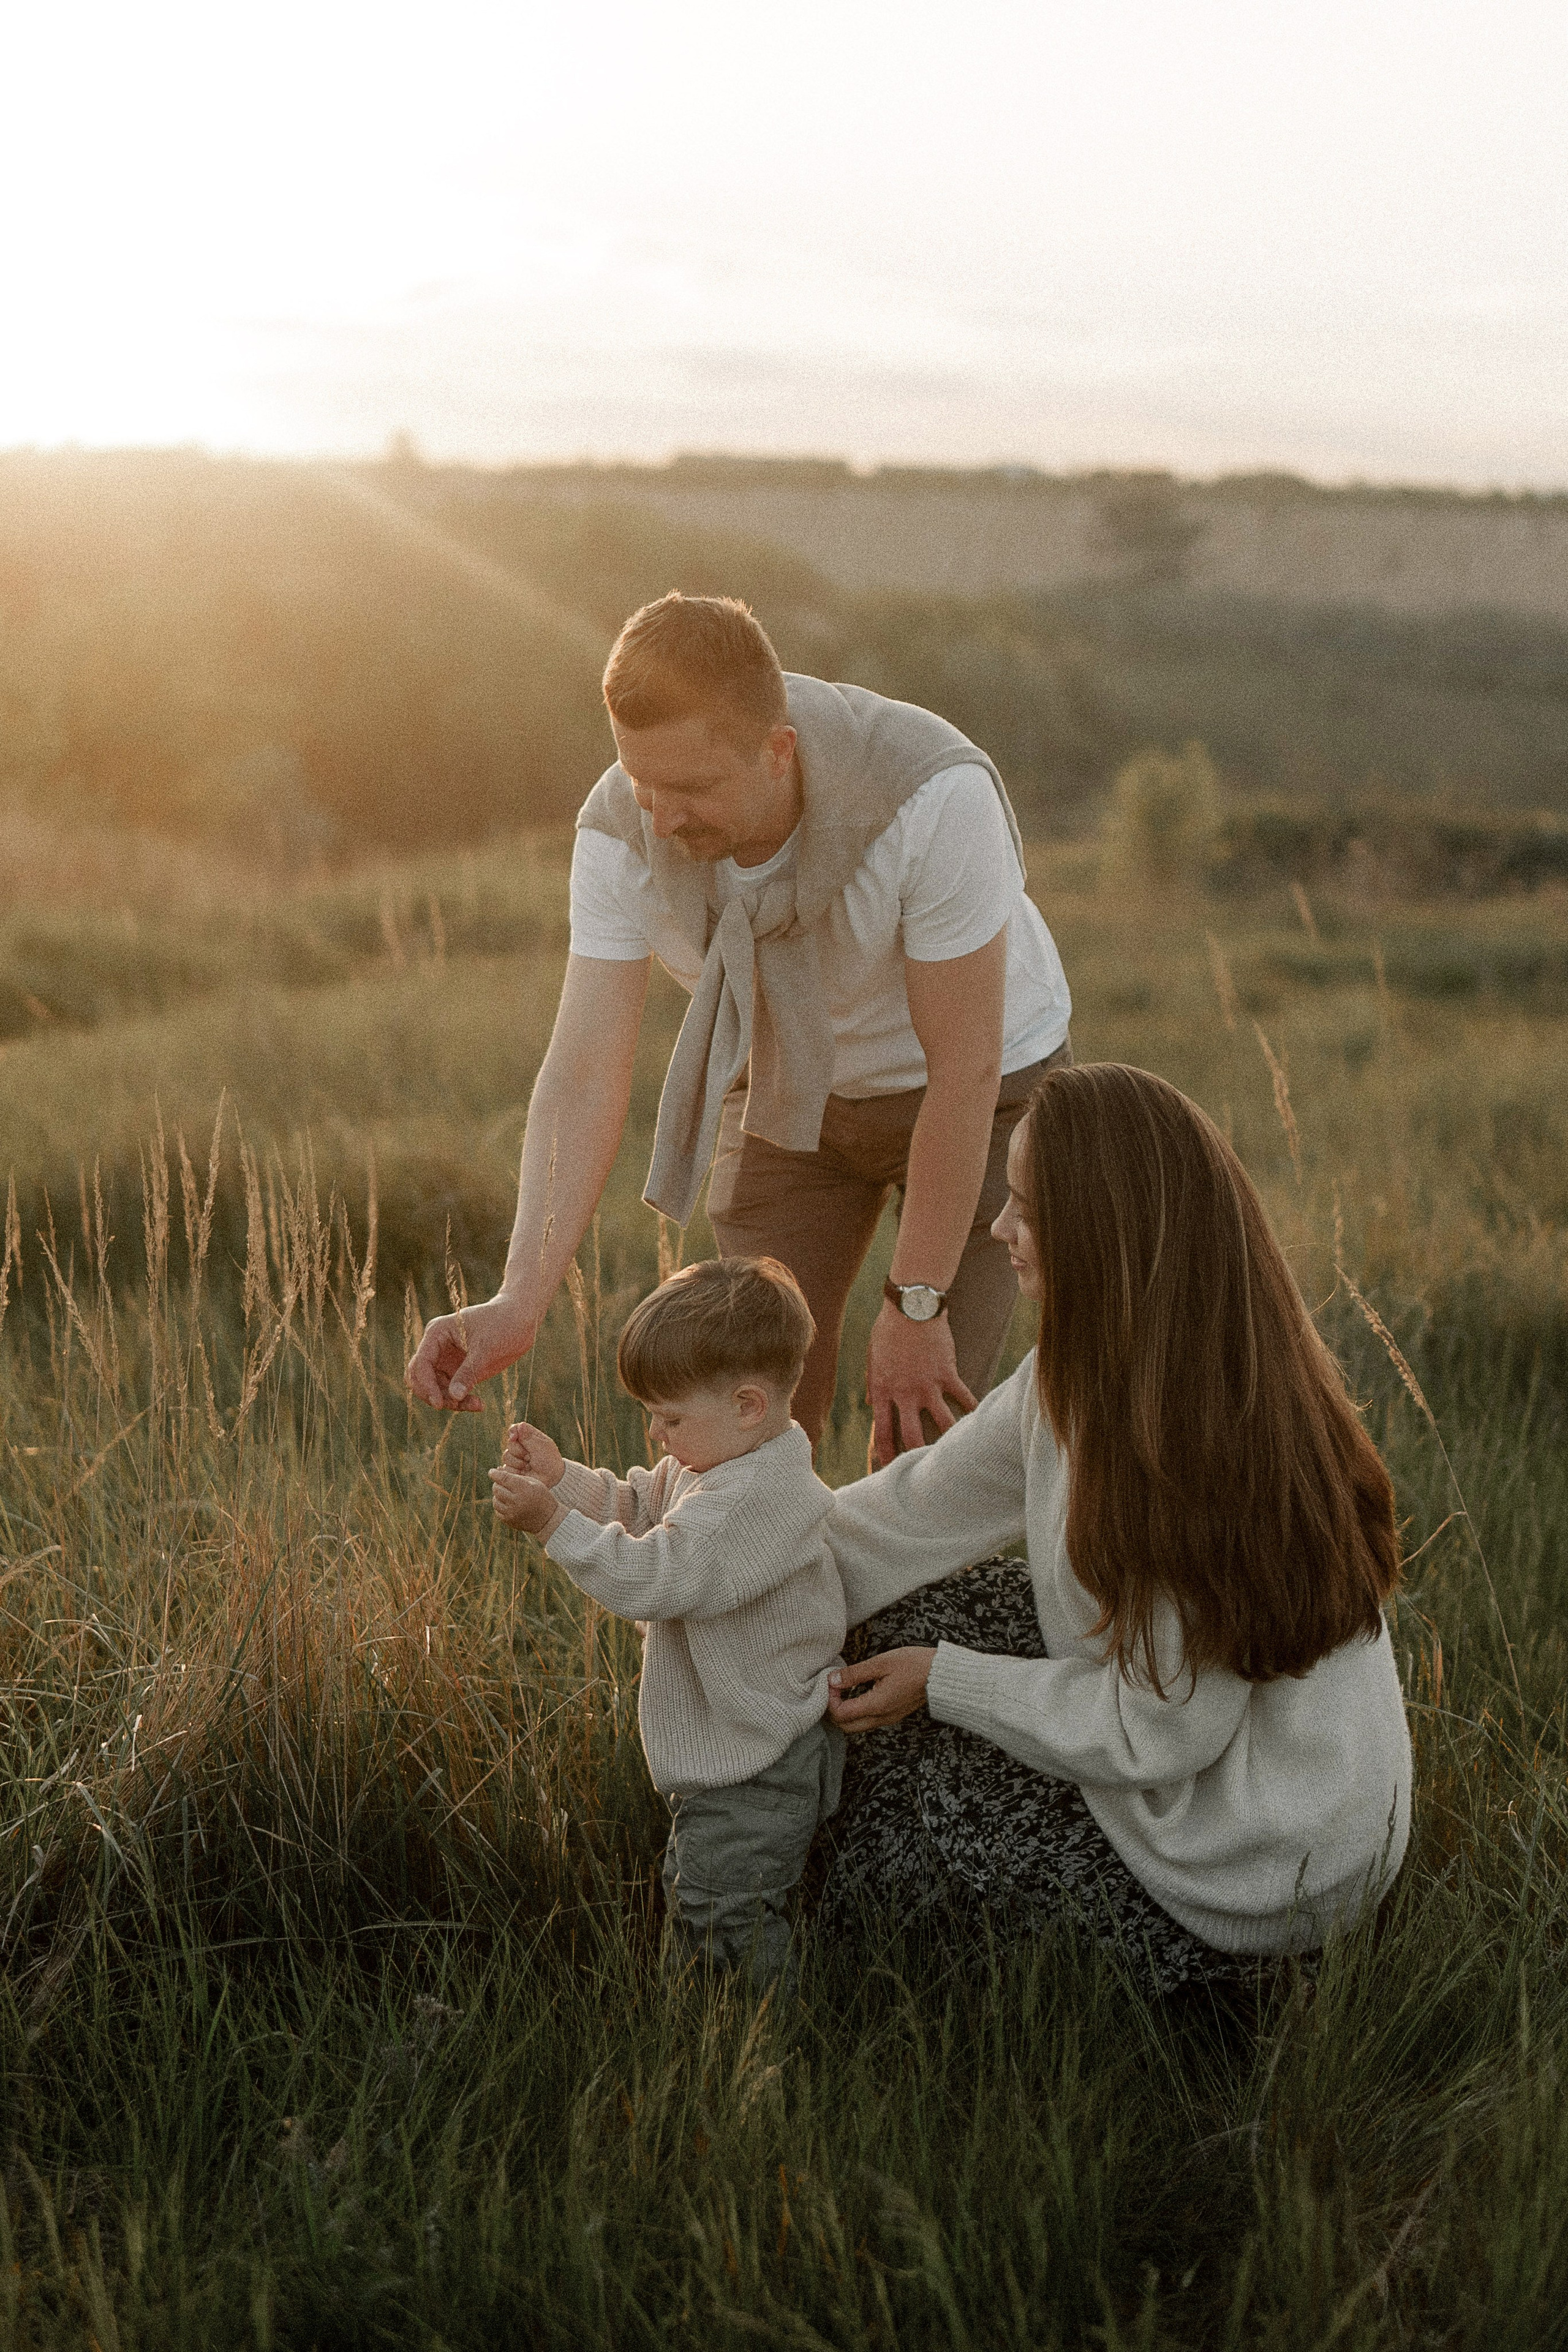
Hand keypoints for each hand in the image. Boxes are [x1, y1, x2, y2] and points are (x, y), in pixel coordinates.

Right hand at [406, 1292, 537, 1411]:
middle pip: (421, 1378)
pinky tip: (478, 1404)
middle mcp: (437, 1347)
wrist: (520, 1320)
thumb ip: (468, 1372)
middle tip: (458, 1405)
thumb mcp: (485, 1349)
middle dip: (435, 1394)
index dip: (426, 1385)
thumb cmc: (502, 1324)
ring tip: (476, 1405)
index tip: (439, 1403)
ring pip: (435, 1388)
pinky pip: (450, 1391)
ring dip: (450, 1401)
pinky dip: (460, 1400)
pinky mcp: (457, 1370)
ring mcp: (446, 1359)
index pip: (421, 1363)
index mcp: (437, 1333)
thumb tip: (454, 1396)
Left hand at [488, 1465, 564, 1536]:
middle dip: (498, 1484)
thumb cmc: (541, 1496)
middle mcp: (516, 1501)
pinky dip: (501, 1505)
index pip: (504, 1478)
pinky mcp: (509, 1521)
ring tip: (507, 1493)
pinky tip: (508, 1503)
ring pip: (495, 1500)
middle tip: (502, 1483)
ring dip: (498, 1495)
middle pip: (497, 1489)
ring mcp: (512, 1512)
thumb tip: (497, 1471)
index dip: (495, 1474)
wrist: (548, 1518)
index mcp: (524, 1489)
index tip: (492, 1471)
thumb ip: (516, 1476)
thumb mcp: (533, 1482)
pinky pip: (497, 1510)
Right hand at [503, 1420, 564, 1484]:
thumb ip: (529, 1437)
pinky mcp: (512, 1470)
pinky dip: (516, 1470)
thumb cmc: (549, 1461)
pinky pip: (506, 1468)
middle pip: (510, 1442)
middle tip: (530, 1457)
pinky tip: (524, 1473)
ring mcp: (516, 1458)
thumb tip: (519, 1425)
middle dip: (519, 1451)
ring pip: (506, 1456)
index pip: (516, 1428)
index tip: (515, 1437)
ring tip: (529, 1466)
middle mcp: (521, 1446)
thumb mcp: (541, 1447)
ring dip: (519, 1462)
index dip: (513, 1432)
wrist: (551, 1480)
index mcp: (530, 1437)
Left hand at [827, 1647, 936, 1731]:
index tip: (831, 1683)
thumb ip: (855, 1673)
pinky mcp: (893, 1715)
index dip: (830, 1700)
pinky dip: (856, 1712)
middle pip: (846, 1727)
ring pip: (857, 1726)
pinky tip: (856, 1693)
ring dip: (845, 1712)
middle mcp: (881, 1718)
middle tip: (832, 1690)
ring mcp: (888, 1719)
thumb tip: (832, 1680)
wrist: (942, 1675)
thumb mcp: (881, 1663)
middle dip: (833, 1711)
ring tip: (843, 1690)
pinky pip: (868, 1721)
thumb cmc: (914, 1665)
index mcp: (877, 1706)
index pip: (841, 1714)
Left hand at [867, 1303, 976, 1467]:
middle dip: (919, 1456)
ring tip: (959, 1452)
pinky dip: (973, 1408)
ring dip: (951, 1439)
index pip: (883, 1431)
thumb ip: (873, 1382)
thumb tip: (871, 1403)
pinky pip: (963, 1397)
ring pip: (943, 1423)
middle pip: (913, 1436)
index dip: (885, 1454)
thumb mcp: (872, 1355)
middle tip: (926, 1470)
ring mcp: (928, 1385)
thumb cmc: (888, 1328)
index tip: (888, 1468)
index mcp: (884, 1390)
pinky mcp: (948, 1373)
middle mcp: (906, 1393)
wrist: (911, 1306)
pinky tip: (980, 1418)